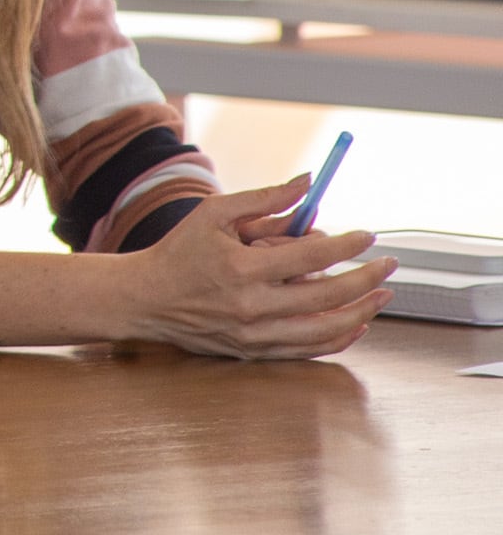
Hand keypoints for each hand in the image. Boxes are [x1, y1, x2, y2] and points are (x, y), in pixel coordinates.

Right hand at [116, 178, 392, 359]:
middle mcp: (252, 305)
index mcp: (242, 268)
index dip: (347, 244)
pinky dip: (339, 338)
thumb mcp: (214, 214)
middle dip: (366, 277)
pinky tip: (356, 322)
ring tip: (381, 294)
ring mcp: (255, 334)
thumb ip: (264, 198)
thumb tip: (308, 183)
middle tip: (389, 264)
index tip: (367, 235)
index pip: (311, 256)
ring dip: (362, 311)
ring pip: (326, 329)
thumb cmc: (180, 251)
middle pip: (328, 295)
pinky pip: (310, 349)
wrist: (146, 299)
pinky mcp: (255, 351)